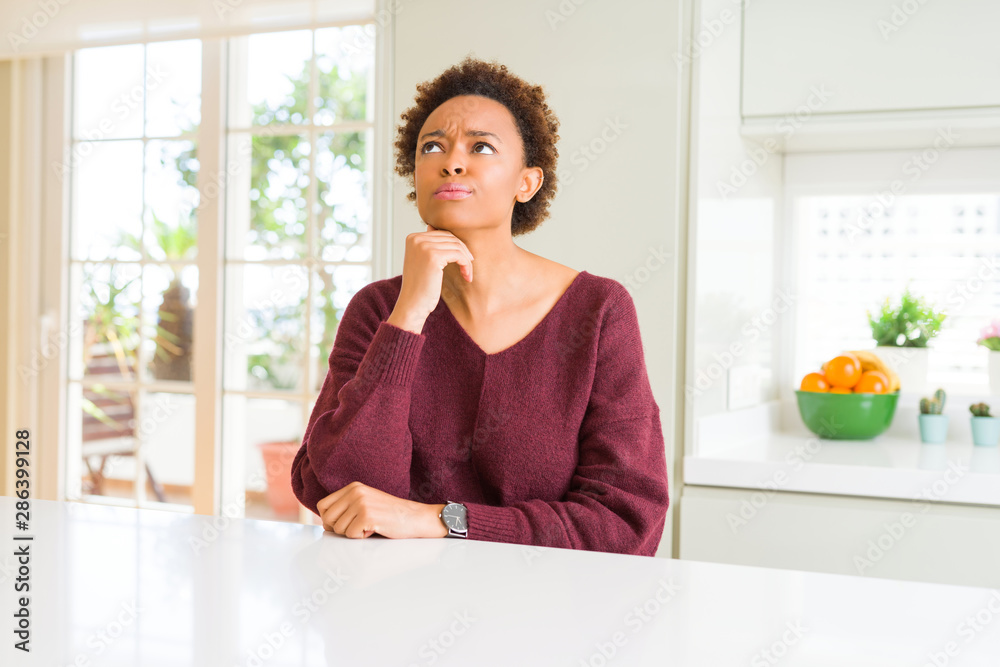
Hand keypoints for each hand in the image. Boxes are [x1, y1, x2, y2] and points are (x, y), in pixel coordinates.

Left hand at [316, 481, 446, 538]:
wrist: (416, 517)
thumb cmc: (391, 515)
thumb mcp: (366, 503)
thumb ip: (346, 507)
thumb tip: (324, 524)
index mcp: (353, 487)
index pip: (322, 505)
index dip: (329, 520)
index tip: (343, 524)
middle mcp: (355, 492)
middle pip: (327, 518)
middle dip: (339, 529)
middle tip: (357, 528)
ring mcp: (361, 503)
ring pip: (338, 528)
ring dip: (353, 533)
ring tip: (369, 526)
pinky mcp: (367, 516)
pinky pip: (351, 535)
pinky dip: (362, 537)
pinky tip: (375, 529)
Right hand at [388, 224, 474, 330]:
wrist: (412, 304)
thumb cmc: (419, 287)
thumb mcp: (422, 261)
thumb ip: (430, 246)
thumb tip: (436, 229)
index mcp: (412, 238)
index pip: (442, 234)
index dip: (456, 247)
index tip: (463, 261)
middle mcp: (416, 239)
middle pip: (450, 238)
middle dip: (462, 252)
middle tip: (467, 268)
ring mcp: (424, 247)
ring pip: (457, 246)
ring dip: (466, 260)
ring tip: (467, 274)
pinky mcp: (434, 257)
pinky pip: (459, 255)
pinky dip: (466, 265)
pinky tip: (466, 276)